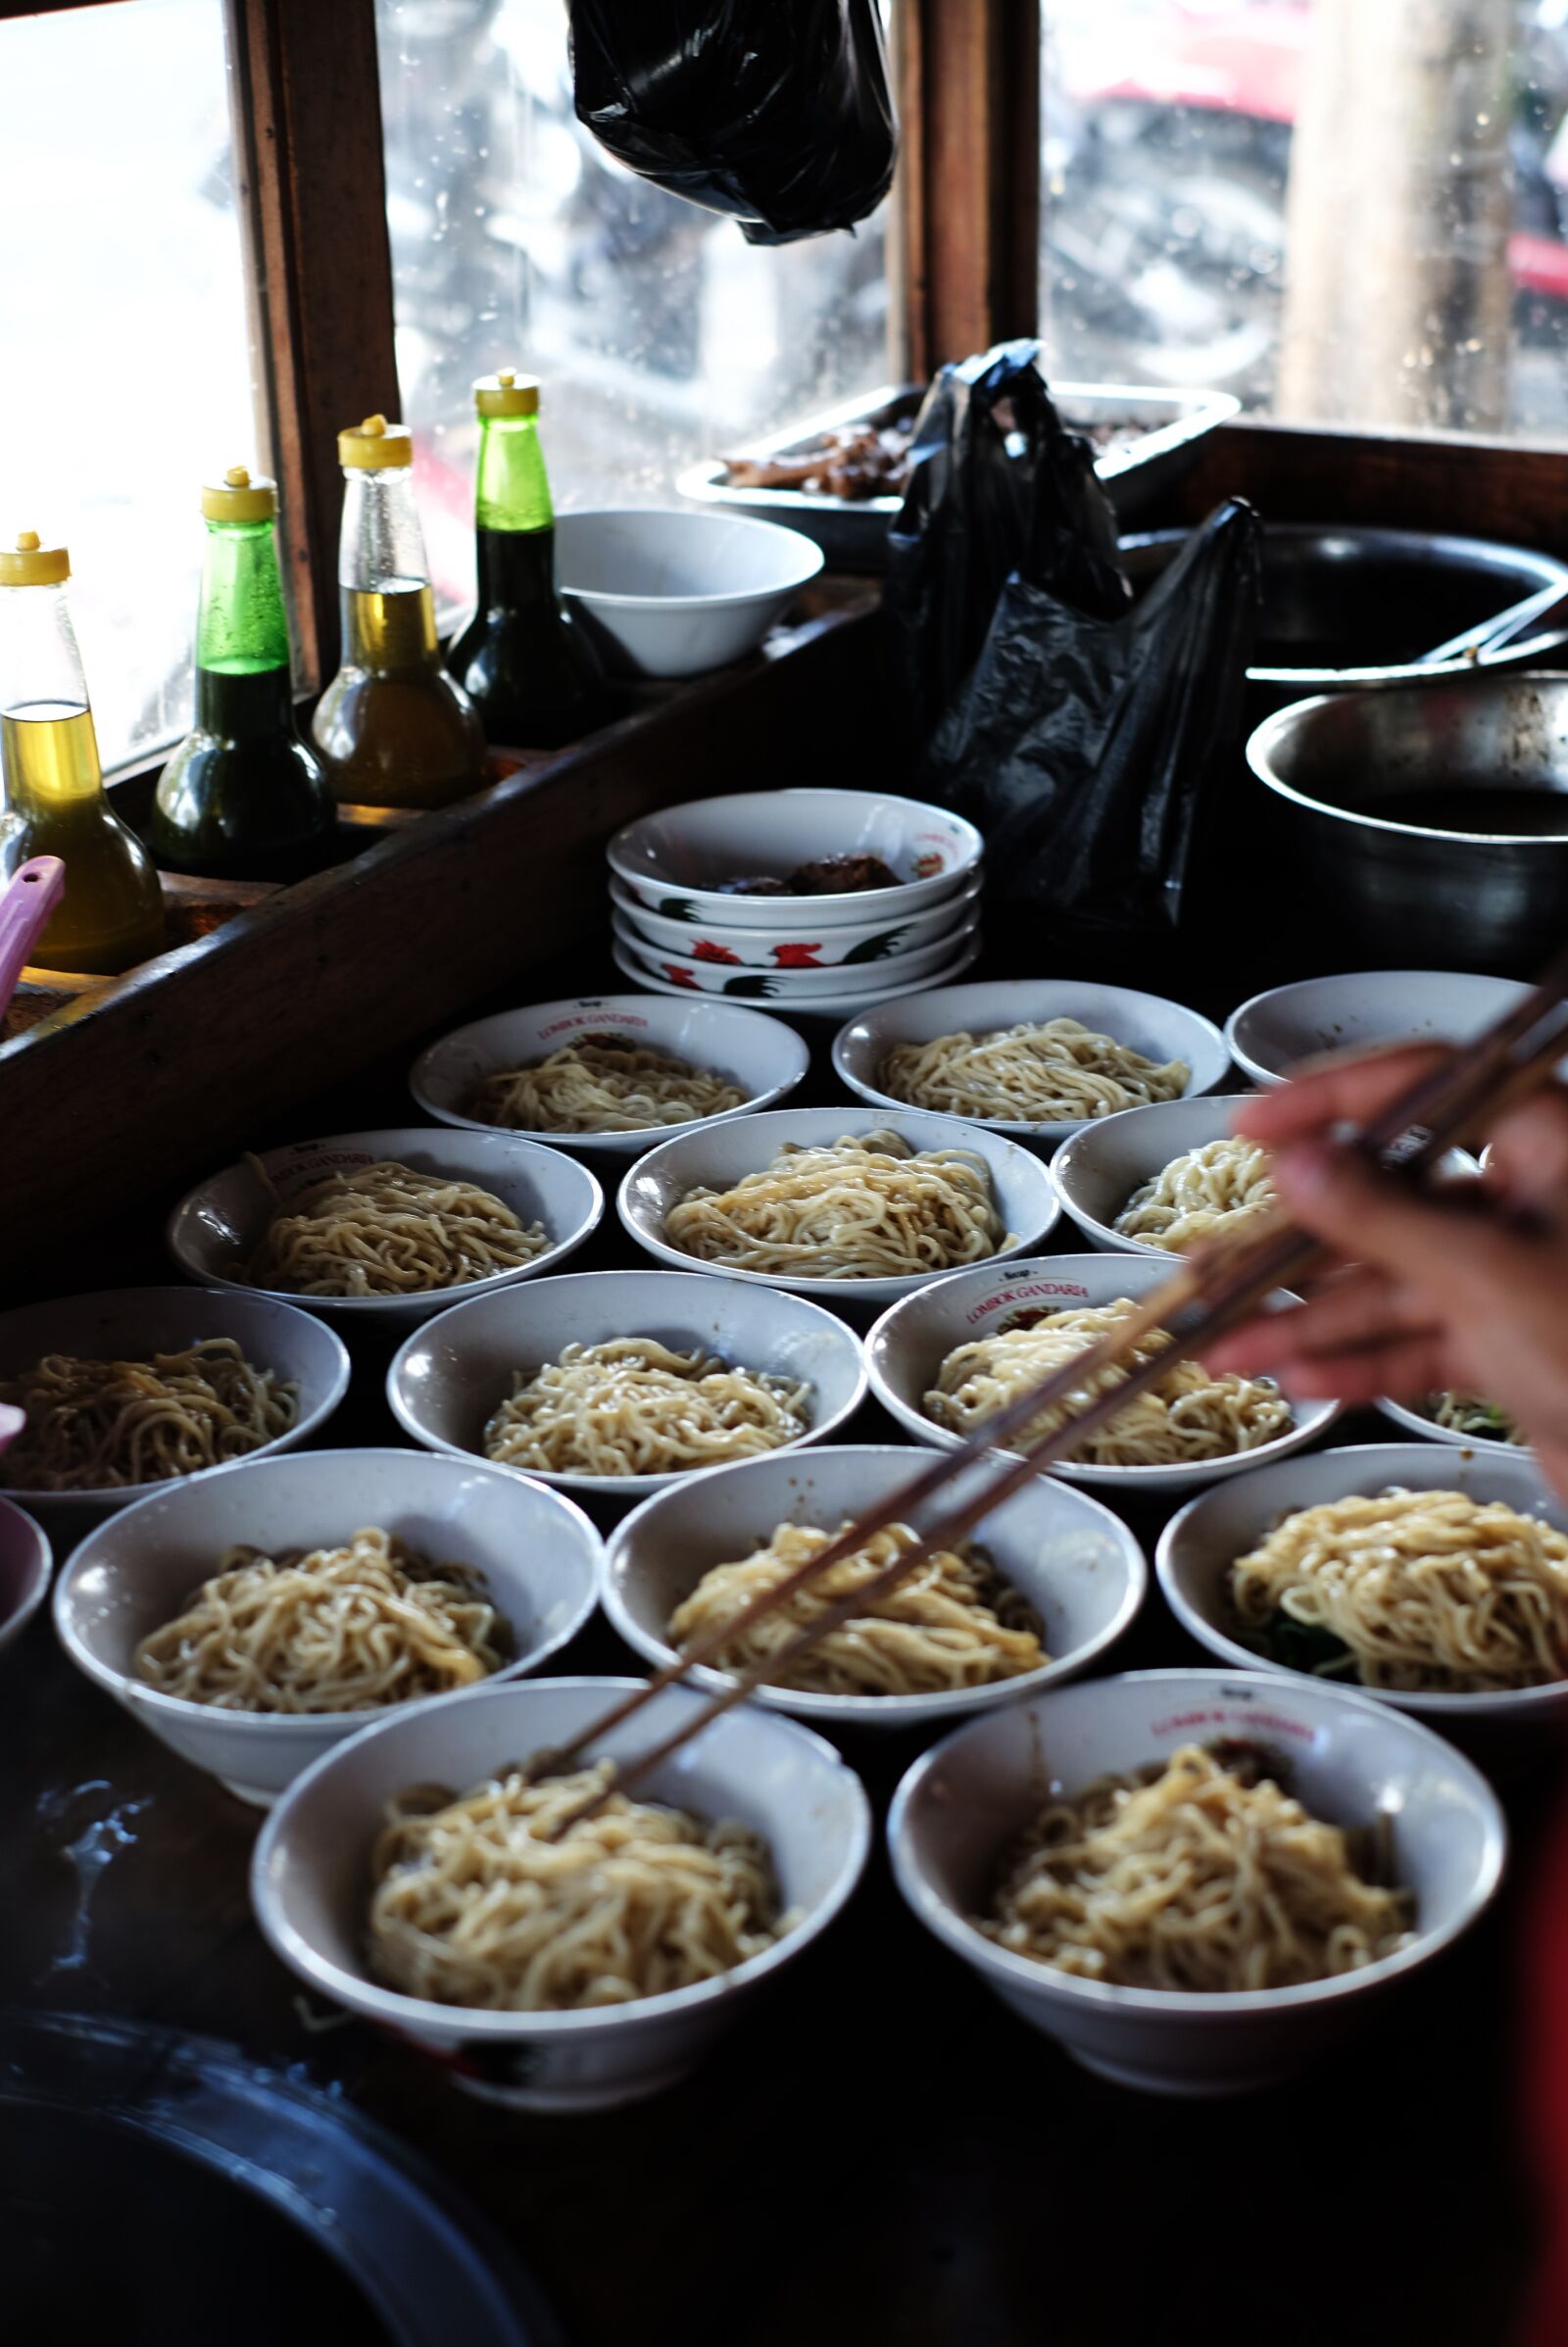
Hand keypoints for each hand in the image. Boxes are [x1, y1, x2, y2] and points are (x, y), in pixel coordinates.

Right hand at [1204, 1045, 1567, 1497]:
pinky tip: (1301, 1381)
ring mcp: (1525, 1274)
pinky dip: (1363, 1363)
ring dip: (1312, 1321)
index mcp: (1546, 1143)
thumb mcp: (1488, 1277)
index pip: (1423, 1086)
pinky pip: (1423, 1340)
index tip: (1253, 1127)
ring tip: (1228, 1349)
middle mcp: (1533, 1198)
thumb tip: (1299, 1162)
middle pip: (1393, 1198)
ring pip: (1397, 1281)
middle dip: (1300, 1245)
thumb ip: (1383, 1219)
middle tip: (1215, 1266)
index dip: (1331, 1099)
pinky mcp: (1520, 1345)